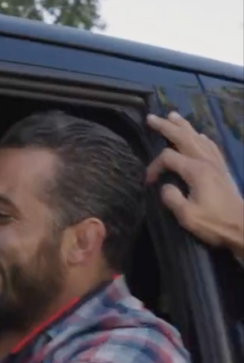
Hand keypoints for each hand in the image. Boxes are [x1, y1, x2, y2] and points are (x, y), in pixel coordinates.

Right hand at [146, 112, 243, 260]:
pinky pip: (210, 145)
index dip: (154, 167)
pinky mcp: (221, 168)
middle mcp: (206, 161)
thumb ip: (172, 198)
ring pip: (197, 137)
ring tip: (172, 116)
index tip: (148, 182)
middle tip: (151, 118)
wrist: (241, 227)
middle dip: (166, 127)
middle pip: (183, 137)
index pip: (168, 158)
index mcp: (196, 170)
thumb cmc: (214, 223)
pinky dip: (201, 136)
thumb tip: (165, 187)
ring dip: (183, 126)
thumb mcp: (187, 216)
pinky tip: (198, 134)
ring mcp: (216, 162)